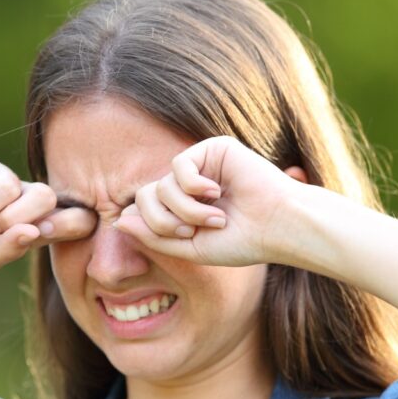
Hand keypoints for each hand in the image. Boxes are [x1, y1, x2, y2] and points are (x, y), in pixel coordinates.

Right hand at [0, 148, 95, 274]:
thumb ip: (10, 248)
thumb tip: (34, 230)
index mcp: (35, 225)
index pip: (74, 219)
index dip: (68, 223)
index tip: (40, 233)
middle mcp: (22, 197)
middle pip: (45, 196)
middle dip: (14, 217)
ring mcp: (0, 176)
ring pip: (8, 186)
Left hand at [112, 136, 308, 266]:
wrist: (278, 227)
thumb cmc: (240, 241)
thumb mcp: (189, 249)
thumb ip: (154, 236)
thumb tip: (119, 220)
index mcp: (181, 207)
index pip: (142, 211)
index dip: (153, 227)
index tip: (185, 239)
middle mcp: (187, 185)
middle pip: (145, 196)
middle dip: (163, 220)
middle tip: (191, 232)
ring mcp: (200, 165)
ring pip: (161, 184)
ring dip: (185, 209)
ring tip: (215, 218)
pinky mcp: (212, 149)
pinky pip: (178, 165)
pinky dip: (192, 186)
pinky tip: (217, 193)